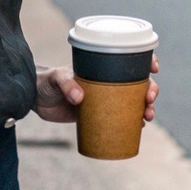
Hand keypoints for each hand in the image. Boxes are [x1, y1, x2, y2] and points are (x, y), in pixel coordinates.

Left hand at [32, 54, 159, 123]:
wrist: (36, 99)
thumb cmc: (47, 82)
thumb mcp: (56, 79)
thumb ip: (67, 85)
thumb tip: (80, 97)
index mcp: (103, 68)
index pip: (129, 61)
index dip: (147, 61)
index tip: (153, 68)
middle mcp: (108, 82)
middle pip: (138, 84)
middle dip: (151, 90)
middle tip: (149, 100)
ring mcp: (105, 99)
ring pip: (134, 102)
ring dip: (146, 109)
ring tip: (147, 117)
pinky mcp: (99, 115)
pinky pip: (121, 119)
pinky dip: (132, 124)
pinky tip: (139, 128)